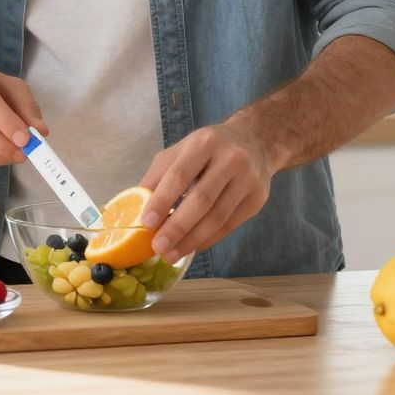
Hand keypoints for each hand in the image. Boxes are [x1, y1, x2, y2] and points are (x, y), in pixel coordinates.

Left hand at [139, 122, 275, 263]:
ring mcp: (248, 179)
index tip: (147, 223)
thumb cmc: (209, 149)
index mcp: (205, 142)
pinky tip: (192, 247)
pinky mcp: (258, 199)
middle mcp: (230, 159)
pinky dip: (208, 239)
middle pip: (202, 199)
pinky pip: (229, 225)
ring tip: (171, 254)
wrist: (255, 141)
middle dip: (177, 227)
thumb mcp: (181, 150)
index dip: (162, 200)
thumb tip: (136, 208)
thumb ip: (159, 176)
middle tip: (158, 247)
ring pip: (218, 217)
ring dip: (192, 240)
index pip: (180, 174)